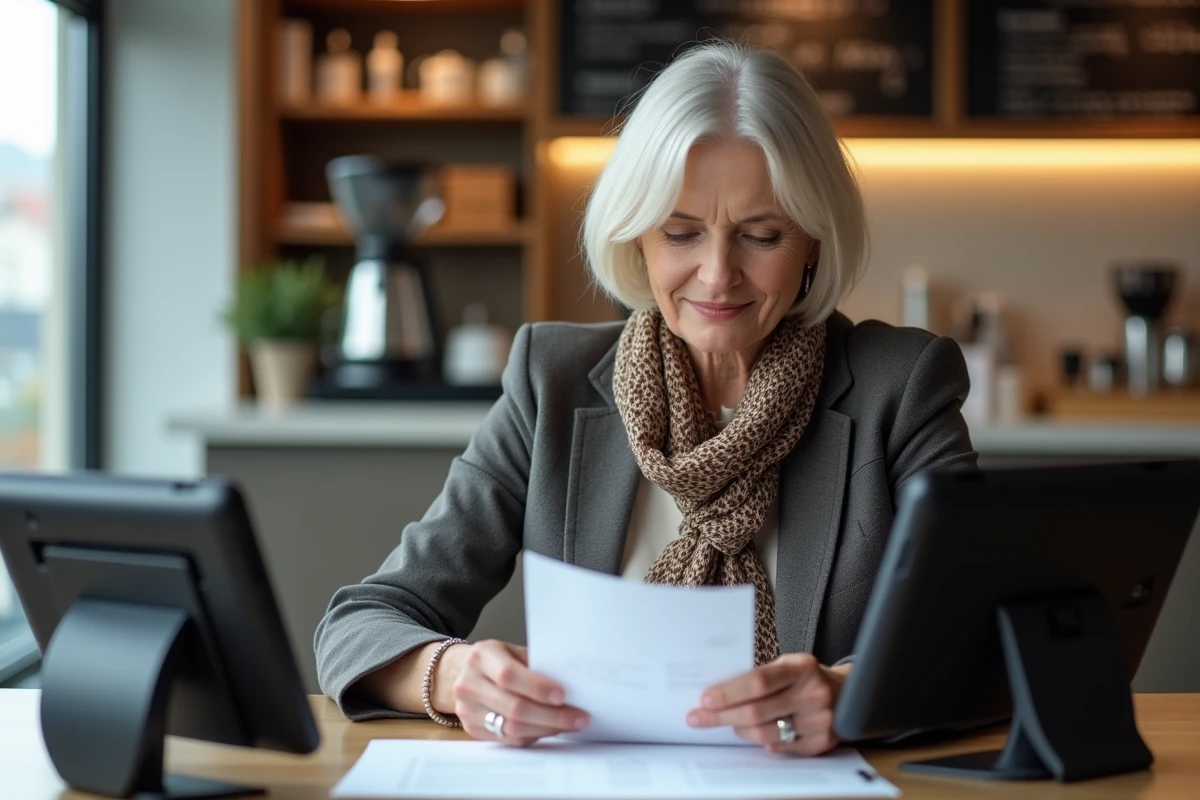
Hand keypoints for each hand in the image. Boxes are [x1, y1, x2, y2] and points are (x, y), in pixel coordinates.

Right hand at [446, 640, 589, 746]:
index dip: (537, 687)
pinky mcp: (471, 728)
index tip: (562, 695)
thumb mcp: (512, 651)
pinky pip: (508, 738)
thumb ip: (535, 665)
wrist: (463, 672)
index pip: (508, 675)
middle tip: (578, 717)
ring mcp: (467, 708)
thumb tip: (571, 684)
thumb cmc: (497, 660)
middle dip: (551, 715)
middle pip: (514, 707)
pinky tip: (550, 729)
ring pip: (513, 727)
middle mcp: (469, 683)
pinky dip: (534, 735)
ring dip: (547, 728)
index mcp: (481, 656)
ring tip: (570, 725)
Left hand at [685, 654, 849, 755]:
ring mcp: (819, 721)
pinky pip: (780, 748)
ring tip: (729, 723)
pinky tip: (755, 733)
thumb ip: (762, 676)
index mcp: (802, 668)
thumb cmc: (807, 677)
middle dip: (723, 716)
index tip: (706, 699)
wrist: (849, 693)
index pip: (759, 682)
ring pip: (766, 734)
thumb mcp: (789, 665)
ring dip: (740, 730)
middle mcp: (812, 694)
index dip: (729, 692)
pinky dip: (762, 742)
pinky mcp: (821, 743)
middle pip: (757, 712)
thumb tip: (720, 692)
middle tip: (700, 717)